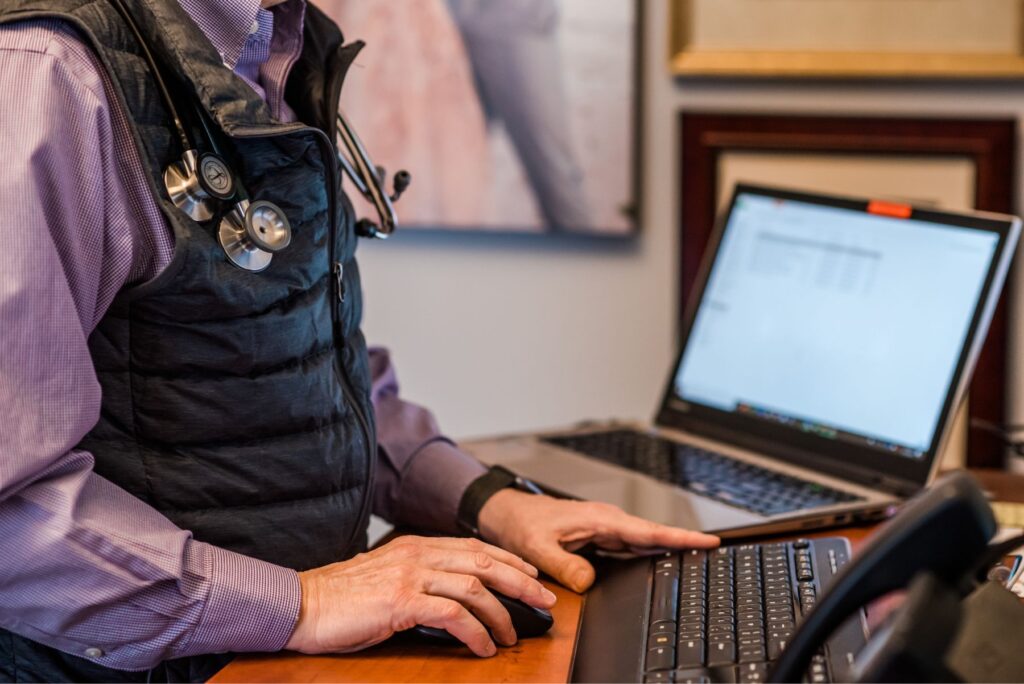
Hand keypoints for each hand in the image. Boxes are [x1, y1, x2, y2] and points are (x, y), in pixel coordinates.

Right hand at [284, 535, 556, 656]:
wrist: (301, 604)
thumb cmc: (341, 598)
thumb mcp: (386, 577)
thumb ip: (418, 577)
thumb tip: (453, 593)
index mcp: (415, 546)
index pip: (474, 548)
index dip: (508, 561)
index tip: (531, 575)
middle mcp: (417, 554)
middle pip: (484, 562)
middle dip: (520, 582)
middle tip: (545, 601)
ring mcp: (410, 575)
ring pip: (474, 586)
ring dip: (501, 613)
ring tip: (513, 635)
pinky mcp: (401, 601)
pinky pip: (452, 614)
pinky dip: (475, 632)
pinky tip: (482, 647)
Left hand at [478, 490, 719, 591]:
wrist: (504, 513)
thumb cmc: (520, 522)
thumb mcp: (537, 547)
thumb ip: (565, 565)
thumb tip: (590, 582)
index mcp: (599, 519)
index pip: (648, 531)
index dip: (680, 538)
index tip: (708, 542)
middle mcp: (607, 522)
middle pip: (653, 537)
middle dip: (684, 543)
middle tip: (713, 552)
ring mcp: (604, 530)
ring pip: (643, 543)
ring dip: (667, 549)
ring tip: (697, 557)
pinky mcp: (598, 538)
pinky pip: (628, 548)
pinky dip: (646, 554)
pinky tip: (659, 563)